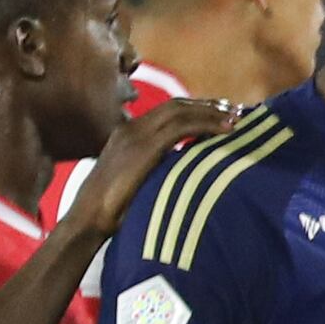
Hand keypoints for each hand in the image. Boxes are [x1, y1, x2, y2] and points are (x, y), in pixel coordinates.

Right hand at [66, 90, 240, 242]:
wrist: (88, 217)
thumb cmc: (115, 208)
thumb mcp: (139, 179)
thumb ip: (159, 166)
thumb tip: (189, 167)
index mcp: (129, 133)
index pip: (168, 111)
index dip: (197, 109)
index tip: (222, 114)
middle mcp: (132, 128)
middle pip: (177, 106)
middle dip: (209, 106)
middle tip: (236, 111)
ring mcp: (136, 135)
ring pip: (181, 111)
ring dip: (212, 113)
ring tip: (236, 119)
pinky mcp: (144, 147)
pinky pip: (182, 127)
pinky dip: (207, 124)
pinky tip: (226, 130)